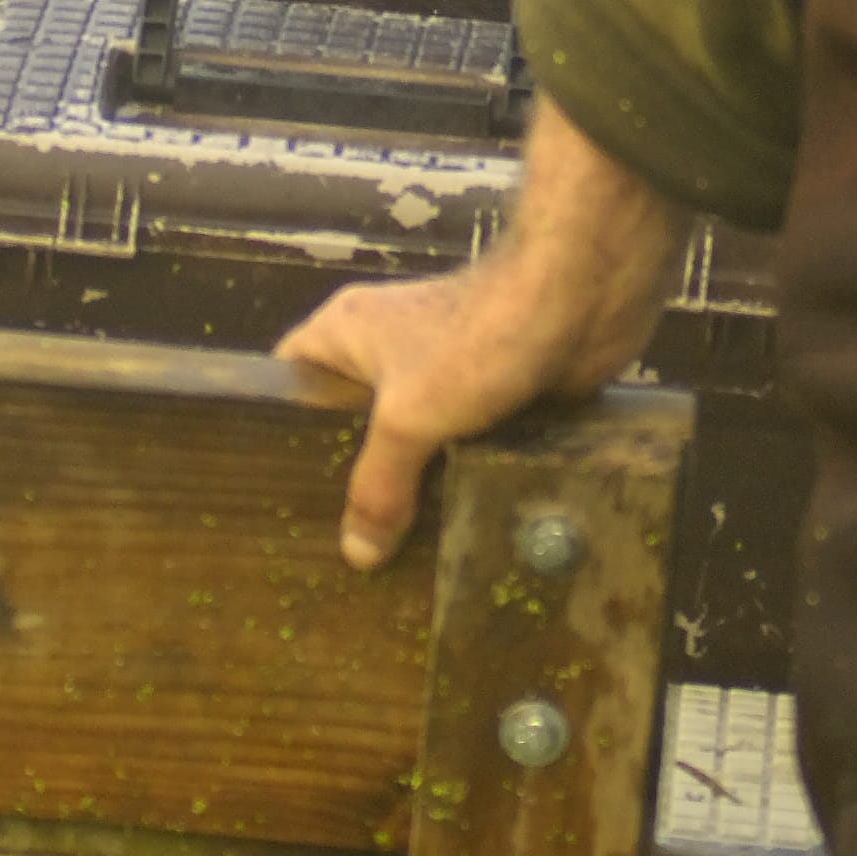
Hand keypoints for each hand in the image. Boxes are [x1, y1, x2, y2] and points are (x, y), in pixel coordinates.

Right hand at [274, 98, 682, 568]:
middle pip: (351, 425)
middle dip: (352, 481)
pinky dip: (459, 481)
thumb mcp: (409, 418)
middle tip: (339, 548)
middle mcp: (386, 351)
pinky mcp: (491, 396)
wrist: (580, 297)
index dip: (278, 435)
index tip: (276, 498)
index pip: (289, 382)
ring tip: (391, 558)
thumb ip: (379, 486)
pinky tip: (451, 533)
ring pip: (412, 442)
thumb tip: (357, 553)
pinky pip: (460, 447)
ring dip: (413, 488)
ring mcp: (441, 374)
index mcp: (346, 335)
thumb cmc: (476, 341)